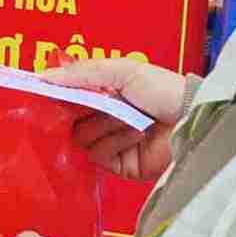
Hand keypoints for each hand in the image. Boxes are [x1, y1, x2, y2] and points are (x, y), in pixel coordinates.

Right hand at [44, 57, 189, 181]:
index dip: (56, 94)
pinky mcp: (119, 167)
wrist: (192, 119)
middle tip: (97, 102)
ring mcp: (111, 144)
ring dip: (105, 125)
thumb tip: (43, 76)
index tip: (43, 90)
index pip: (68, 96)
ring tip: (130, 118)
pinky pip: (98, 155)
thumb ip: (82, 72)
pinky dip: (115, 142)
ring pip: (82, 137)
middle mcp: (104, 119)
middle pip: (70, 119)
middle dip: (82, 109)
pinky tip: (135, 134)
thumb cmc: (161, 89)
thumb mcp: (122, 69)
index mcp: (104, 94)